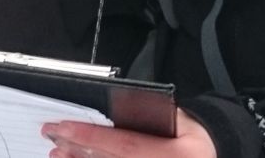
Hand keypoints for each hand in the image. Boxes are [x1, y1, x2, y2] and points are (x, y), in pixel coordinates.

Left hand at [43, 110, 216, 157]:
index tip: (64, 127)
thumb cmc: (194, 138)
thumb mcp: (182, 121)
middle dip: (78, 149)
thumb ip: (150, 116)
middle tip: (52, 136)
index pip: (125, 146)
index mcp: (175, 156)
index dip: (92, 137)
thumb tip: (113, 110)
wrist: (212, 154)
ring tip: (58, 153)